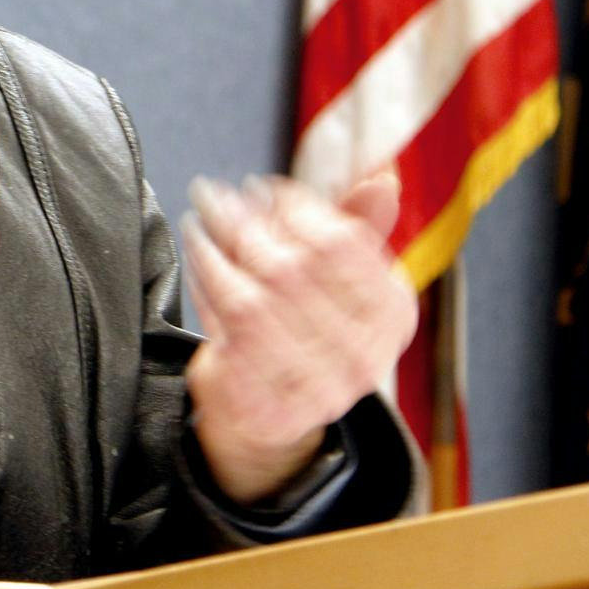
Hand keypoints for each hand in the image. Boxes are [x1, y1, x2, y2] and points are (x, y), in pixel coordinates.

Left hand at [181, 170, 416, 504]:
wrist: (273, 410)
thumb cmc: (306, 324)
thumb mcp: (341, 276)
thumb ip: (358, 225)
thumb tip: (383, 177)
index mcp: (392, 313)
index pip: (344, 244)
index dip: (297, 207)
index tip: (261, 188)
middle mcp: (364, 356)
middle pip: (295, 268)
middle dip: (246, 222)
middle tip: (215, 196)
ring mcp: (317, 385)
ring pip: (257, 298)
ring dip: (218, 249)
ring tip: (199, 221)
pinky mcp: (266, 400)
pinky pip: (228, 329)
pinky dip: (205, 283)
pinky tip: (196, 258)